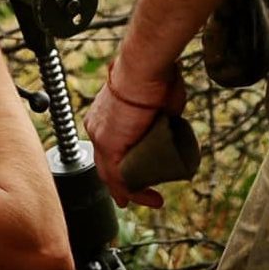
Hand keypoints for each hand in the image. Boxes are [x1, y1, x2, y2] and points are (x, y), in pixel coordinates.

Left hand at [84, 59, 186, 207]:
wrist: (145, 69)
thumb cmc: (155, 77)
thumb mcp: (159, 101)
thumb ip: (161, 114)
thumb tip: (171, 118)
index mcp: (105, 116)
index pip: (108, 148)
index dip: (119, 166)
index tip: (133, 178)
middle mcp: (97, 126)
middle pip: (105, 163)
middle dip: (120, 185)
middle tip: (134, 198)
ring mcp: (99, 135)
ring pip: (111, 173)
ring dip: (132, 191)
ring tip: (153, 200)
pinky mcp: (107, 144)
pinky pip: (117, 175)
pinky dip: (133, 190)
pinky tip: (149, 197)